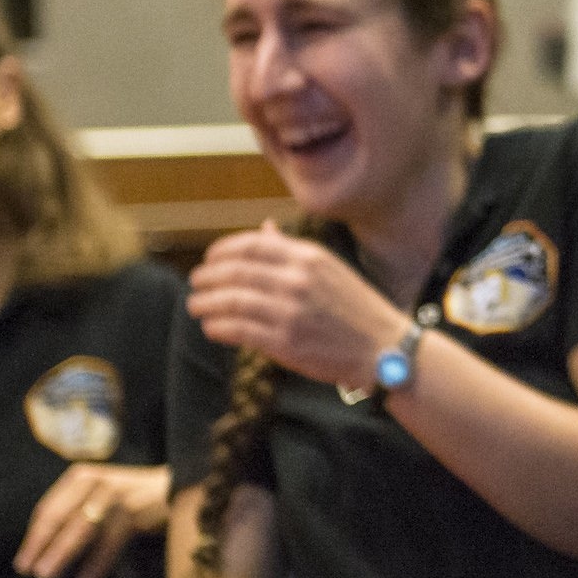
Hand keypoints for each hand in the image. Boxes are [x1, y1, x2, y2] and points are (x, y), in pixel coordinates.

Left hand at [15, 462, 169, 577]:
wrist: (173, 487)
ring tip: (48, 575)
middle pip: (61, 518)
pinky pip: (110, 541)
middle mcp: (95, 481)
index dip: (34, 537)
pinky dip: (96, 563)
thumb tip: (43, 548)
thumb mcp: (96, 495)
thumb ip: (73, 511)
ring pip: (83, 529)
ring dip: (63, 554)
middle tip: (31, 571)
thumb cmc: (128, 497)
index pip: (48, 509)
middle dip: (43, 546)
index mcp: (79, 478)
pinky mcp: (134, 509)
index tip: (23, 562)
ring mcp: (115, 494)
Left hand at [186, 223, 396, 386]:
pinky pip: (239, 330)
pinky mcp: (285, 342)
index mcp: (308, 257)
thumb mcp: (329, 268)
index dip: (222, 251)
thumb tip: (264, 229)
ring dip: (206, 303)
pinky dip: (218, 327)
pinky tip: (212, 327)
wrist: (382, 348)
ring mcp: (290, 312)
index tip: (210, 259)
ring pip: (231, 301)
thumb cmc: (356, 308)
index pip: (251, 245)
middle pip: (235, 272)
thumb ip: (292, 249)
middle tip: (196, 283)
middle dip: (207, 277)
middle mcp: (297, 280)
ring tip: (196, 306)